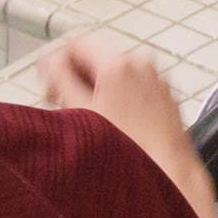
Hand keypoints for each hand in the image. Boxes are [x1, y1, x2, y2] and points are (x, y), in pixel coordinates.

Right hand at [37, 35, 217, 217]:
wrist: (170, 173)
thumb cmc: (132, 149)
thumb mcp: (82, 114)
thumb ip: (60, 81)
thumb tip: (49, 63)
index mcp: (120, 63)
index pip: (77, 44)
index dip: (55, 61)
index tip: (47, 81)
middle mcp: (142, 64)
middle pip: (96, 58)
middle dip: (74, 78)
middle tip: (60, 103)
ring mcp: (156, 79)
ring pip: (114, 74)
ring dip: (94, 89)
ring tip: (85, 119)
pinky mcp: (164, 95)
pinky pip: (133, 86)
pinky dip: (116, 97)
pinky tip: (109, 123)